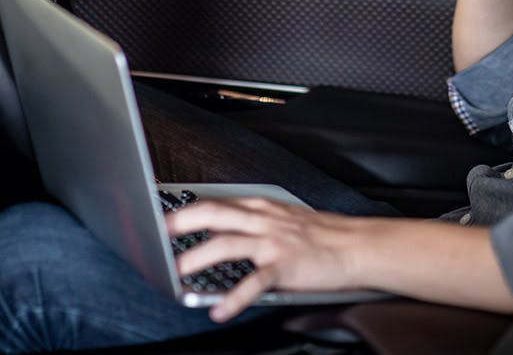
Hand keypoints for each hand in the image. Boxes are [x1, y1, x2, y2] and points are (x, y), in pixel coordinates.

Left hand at [166, 198, 371, 321]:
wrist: (356, 244)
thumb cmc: (320, 235)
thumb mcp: (281, 219)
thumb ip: (250, 223)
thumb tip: (217, 232)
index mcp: (260, 208)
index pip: (215, 203)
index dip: (184, 210)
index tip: (160, 218)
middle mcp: (262, 220)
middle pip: (212, 215)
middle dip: (180, 224)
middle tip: (156, 237)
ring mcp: (273, 242)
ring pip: (225, 245)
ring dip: (197, 259)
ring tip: (177, 274)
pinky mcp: (285, 265)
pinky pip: (254, 283)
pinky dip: (234, 297)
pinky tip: (220, 310)